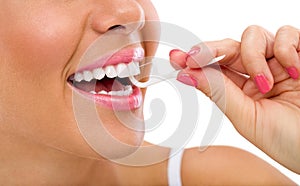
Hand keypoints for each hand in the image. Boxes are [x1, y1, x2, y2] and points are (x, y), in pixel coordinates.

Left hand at [170, 25, 299, 173]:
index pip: (215, 69)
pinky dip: (285, 48)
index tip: (177, 58)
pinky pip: (287, 34)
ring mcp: (280, 61)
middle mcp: (258, 73)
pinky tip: (293, 71)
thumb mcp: (247, 118)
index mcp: (242, 91)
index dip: (196, 61)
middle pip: (228, 48)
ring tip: (267, 84)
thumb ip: (219, 93)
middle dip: (210, 50)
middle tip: (194, 56)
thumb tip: (186, 75)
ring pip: (253, 36)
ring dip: (253, 56)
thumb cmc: (289, 141)